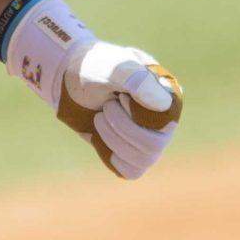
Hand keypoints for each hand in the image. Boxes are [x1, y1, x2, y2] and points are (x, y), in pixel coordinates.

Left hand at [3, 0, 181, 180]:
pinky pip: (131, 171)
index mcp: (169, 96)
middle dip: (122, 129)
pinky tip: (101, 136)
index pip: (166, 123)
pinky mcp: (133, 154)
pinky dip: (112, 156)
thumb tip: (164, 106)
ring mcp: (150, 139)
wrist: (70, 80)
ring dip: (113, 141)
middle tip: (105, 108)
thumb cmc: (93, 68)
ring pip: (142, 161)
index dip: (136, 117)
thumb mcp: (112, 67)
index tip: (118, 97)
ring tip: (100, 118)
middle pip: (153, 147)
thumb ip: (137, 80)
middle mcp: (164, 120)